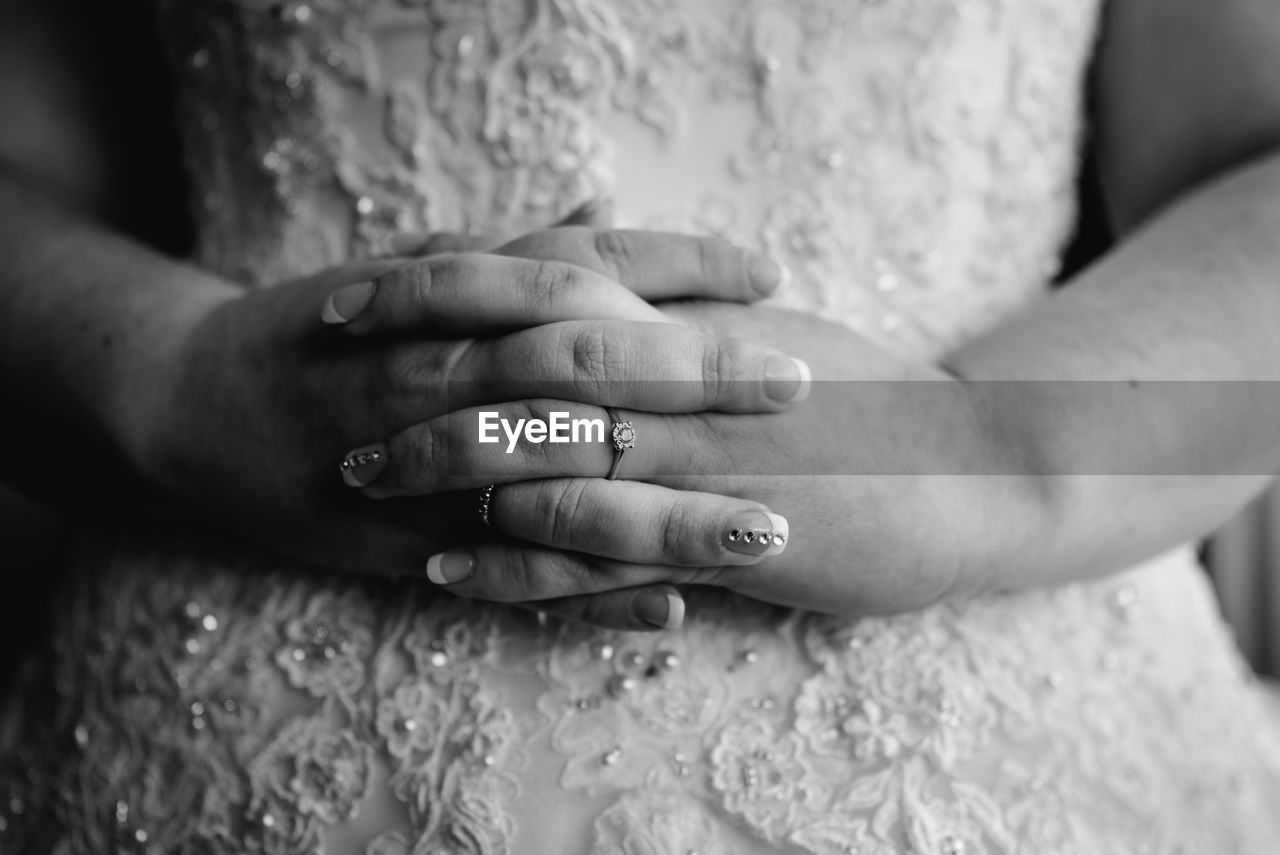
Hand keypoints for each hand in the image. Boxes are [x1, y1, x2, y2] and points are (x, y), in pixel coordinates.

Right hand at [133, 228, 804, 582]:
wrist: (201, 404)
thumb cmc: (323, 329)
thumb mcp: (413, 270)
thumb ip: (514, 247)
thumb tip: (608, 208)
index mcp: (456, 299)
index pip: (587, 268)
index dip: (682, 267)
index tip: (768, 271)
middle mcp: (452, 375)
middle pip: (593, 370)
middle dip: (704, 379)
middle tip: (805, 385)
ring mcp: (437, 468)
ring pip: (567, 488)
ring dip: (673, 510)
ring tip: (774, 525)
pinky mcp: (415, 545)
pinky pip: (514, 575)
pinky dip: (592, 593)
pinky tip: (672, 608)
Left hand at [360, 303, 1047, 623]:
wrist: (967, 472)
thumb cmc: (867, 395)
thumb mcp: (770, 327)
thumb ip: (681, 296)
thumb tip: (599, 251)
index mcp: (692, 319)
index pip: (543, 282)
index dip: (443, 285)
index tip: (364, 291)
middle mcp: (684, 382)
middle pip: (523, 367)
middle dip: (422, 375)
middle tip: (340, 387)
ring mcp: (699, 464)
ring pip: (546, 461)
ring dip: (447, 471)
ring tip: (370, 480)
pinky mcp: (719, 544)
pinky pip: (594, 556)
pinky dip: (514, 563)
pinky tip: (450, 572)